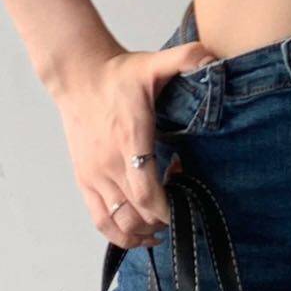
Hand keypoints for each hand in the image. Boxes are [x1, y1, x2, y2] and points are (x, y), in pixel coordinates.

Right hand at [50, 39, 214, 248]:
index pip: (147, 191)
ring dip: (142, 232)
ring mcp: (94, 174)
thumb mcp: (154, 63)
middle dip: (163, 218)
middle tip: (182, 206)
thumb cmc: (118, 73)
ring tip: (162, 229)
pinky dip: (118, 234)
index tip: (186, 201)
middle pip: (137, 212)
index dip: (168, 207)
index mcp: (130, 139)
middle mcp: (109, 163)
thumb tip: (212, 57)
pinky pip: (99, 219)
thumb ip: (185, 58)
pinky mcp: (84, 179)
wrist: (79, 75)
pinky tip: (137, 234)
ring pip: (118, 222)